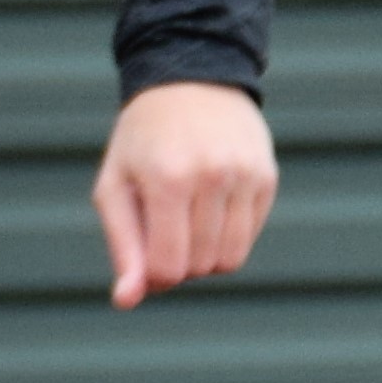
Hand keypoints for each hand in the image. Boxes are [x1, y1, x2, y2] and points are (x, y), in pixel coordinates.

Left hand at [95, 80, 278, 305]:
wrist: (191, 80)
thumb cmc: (142, 141)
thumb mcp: (115, 187)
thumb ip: (122, 247)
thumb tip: (126, 301)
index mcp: (168, 179)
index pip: (169, 267)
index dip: (153, 275)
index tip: (144, 256)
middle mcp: (213, 176)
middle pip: (200, 267)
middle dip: (178, 263)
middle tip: (162, 230)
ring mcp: (245, 175)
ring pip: (230, 259)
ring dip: (204, 256)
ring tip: (185, 222)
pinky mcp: (266, 176)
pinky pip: (248, 237)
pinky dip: (227, 236)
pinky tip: (210, 205)